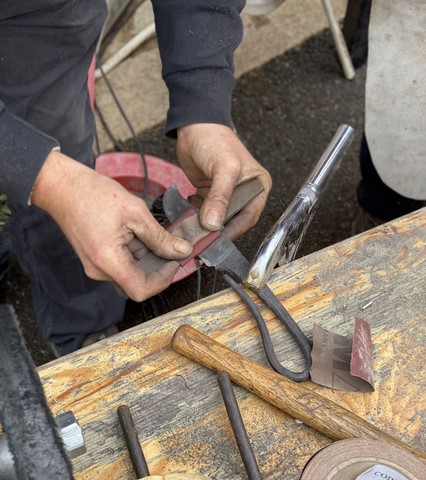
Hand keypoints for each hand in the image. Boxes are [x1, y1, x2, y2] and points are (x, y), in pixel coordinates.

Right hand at [31, 151, 192, 300]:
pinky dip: (135, 253)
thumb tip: (182, 250)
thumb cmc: (93, 194)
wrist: (62, 186)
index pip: (141, 290)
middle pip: (136, 282)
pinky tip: (141, 234)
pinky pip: (121, 263)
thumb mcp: (135, 212)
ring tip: (155, 235)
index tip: (174, 262)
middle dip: (158, 267)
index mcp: (108, 261)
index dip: (163, 280)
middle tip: (172, 247)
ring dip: (147, 258)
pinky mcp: (95, 258)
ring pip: (130, 272)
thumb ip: (160, 237)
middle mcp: (99, 270)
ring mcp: (95, 265)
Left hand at [176, 123, 271, 239]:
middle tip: (203, 240)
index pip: (250, 216)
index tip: (218, 241)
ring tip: (192, 230)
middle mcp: (245, 192)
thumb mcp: (223, 168)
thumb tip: (214, 224)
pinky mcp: (210, 193)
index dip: (235, 230)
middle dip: (218, 230)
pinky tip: (188, 215)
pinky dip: (197, 216)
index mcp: (258, 186)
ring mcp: (227, 194)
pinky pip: (205, 211)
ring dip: (205, 225)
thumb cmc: (215, 140)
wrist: (193, 125)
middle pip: (233, 220)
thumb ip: (219, 197)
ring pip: (218, 218)